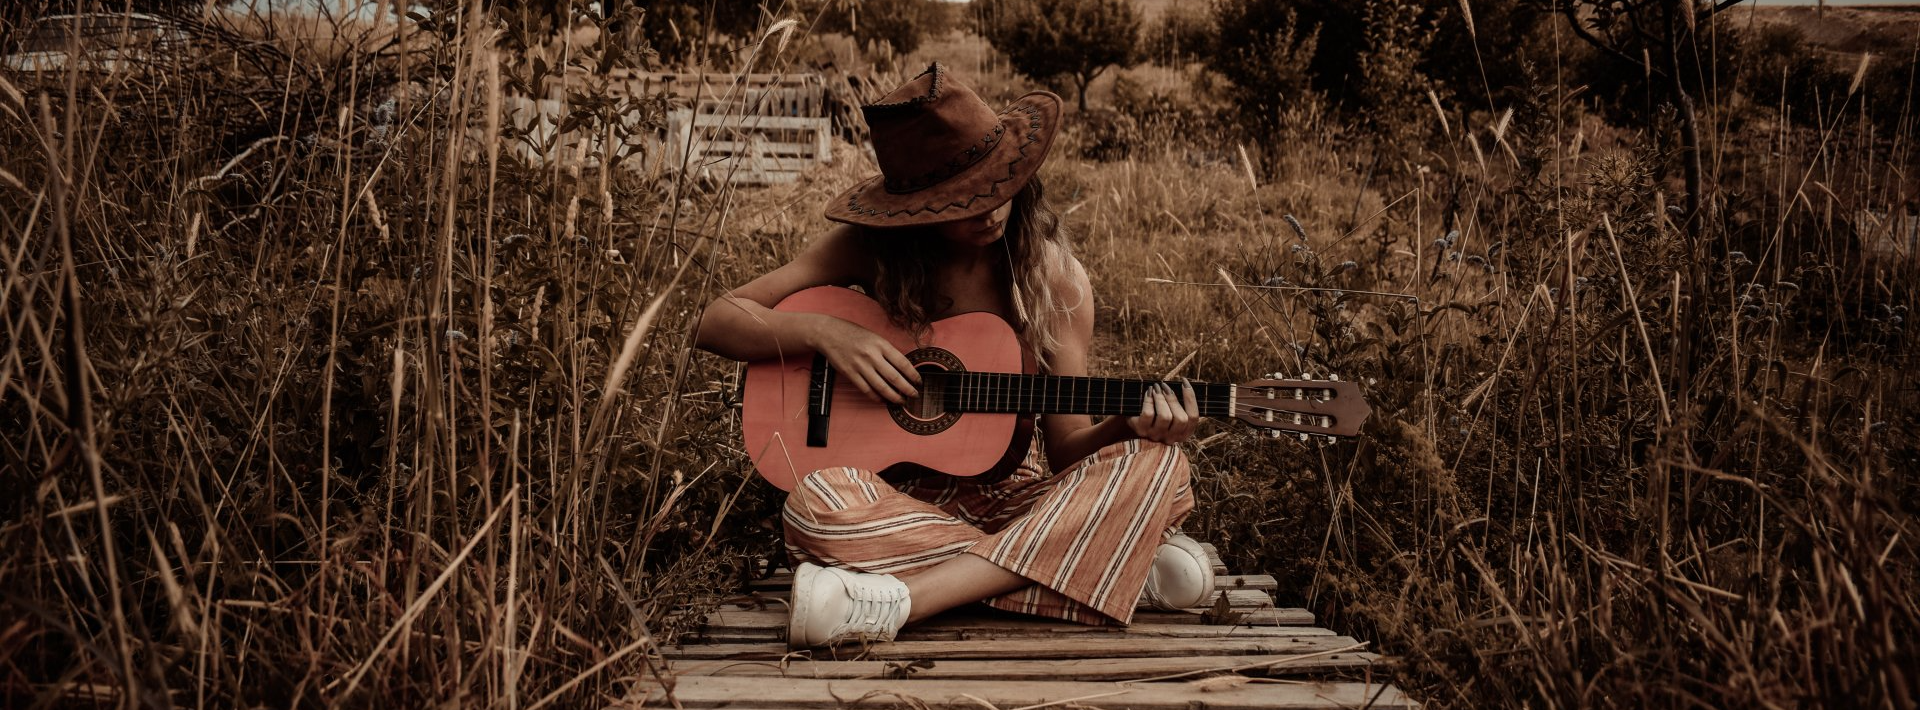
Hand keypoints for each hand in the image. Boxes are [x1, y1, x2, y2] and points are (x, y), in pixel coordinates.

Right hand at [806, 315, 920, 404]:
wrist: (828, 333)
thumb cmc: (853, 333)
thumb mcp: (874, 337)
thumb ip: (887, 351)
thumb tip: (902, 368)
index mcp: (881, 344)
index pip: (902, 363)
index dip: (913, 375)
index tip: (919, 382)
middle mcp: (872, 356)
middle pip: (894, 378)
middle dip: (907, 389)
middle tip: (914, 395)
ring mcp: (860, 366)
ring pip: (881, 387)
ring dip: (893, 397)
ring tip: (901, 400)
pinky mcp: (850, 373)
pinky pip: (866, 389)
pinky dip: (876, 397)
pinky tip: (882, 399)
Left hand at [1127, 379, 1197, 444]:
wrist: (1134, 421)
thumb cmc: (1156, 412)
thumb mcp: (1170, 410)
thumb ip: (1179, 403)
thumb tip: (1185, 384)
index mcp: (1183, 433)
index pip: (1193, 417)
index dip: (1190, 398)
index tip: (1184, 382)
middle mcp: (1171, 438)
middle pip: (1181, 419)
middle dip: (1173, 398)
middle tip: (1165, 385)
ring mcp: (1156, 436)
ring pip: (1165, 417)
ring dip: (1161, 398)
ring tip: (1156, 387)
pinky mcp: (1142, 430)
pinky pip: (1148, 414)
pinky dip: (1149, 400)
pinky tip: (1148, 392)